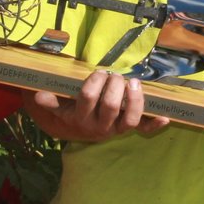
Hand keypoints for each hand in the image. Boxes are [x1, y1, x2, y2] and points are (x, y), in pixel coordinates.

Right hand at [26, 70, 168, 142]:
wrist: (81, 131)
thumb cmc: (72, 110)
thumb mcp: (60, 106)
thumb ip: (51, 101)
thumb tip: (39, 96)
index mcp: (81, 118)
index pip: (89, 97)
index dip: (95, 82)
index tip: (98, 72)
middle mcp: (99, 126)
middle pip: (111, 105)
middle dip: (115, 85)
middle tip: (115, 74)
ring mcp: (116, 130)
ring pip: (129, 118)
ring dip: (134, 99)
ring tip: (133, 82)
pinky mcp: (128, 130)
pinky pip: (143, 129)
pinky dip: (154, 125)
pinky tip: (165, 118)